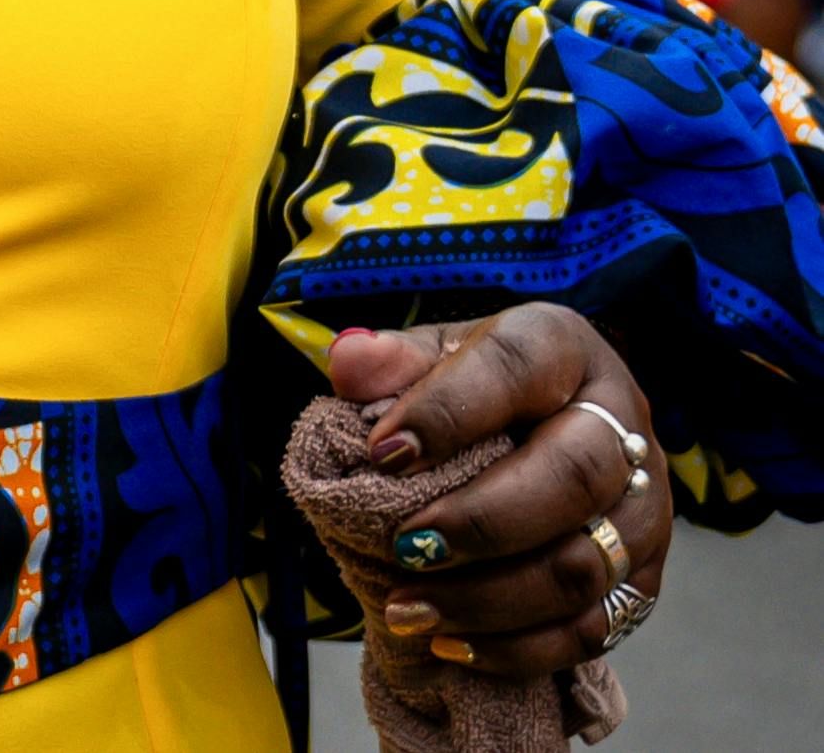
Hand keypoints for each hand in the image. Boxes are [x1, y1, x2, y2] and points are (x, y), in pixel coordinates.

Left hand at [332, 311, 669, 673]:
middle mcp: (622, 424)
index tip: (382, 453)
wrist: (545, 425)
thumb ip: (391, 360)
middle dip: (481, 521)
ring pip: (585, 566)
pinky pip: (594, 628)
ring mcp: (644, 506)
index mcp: (563, 348)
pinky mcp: (645, 576)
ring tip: (409, 608)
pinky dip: (520, 647)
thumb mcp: (434, 354)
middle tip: (405, 546)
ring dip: (490, 598)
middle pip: (573, 477)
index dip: (448, 412)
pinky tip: (451, 644)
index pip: (515, 369)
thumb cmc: (478, 386)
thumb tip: (351, 363)